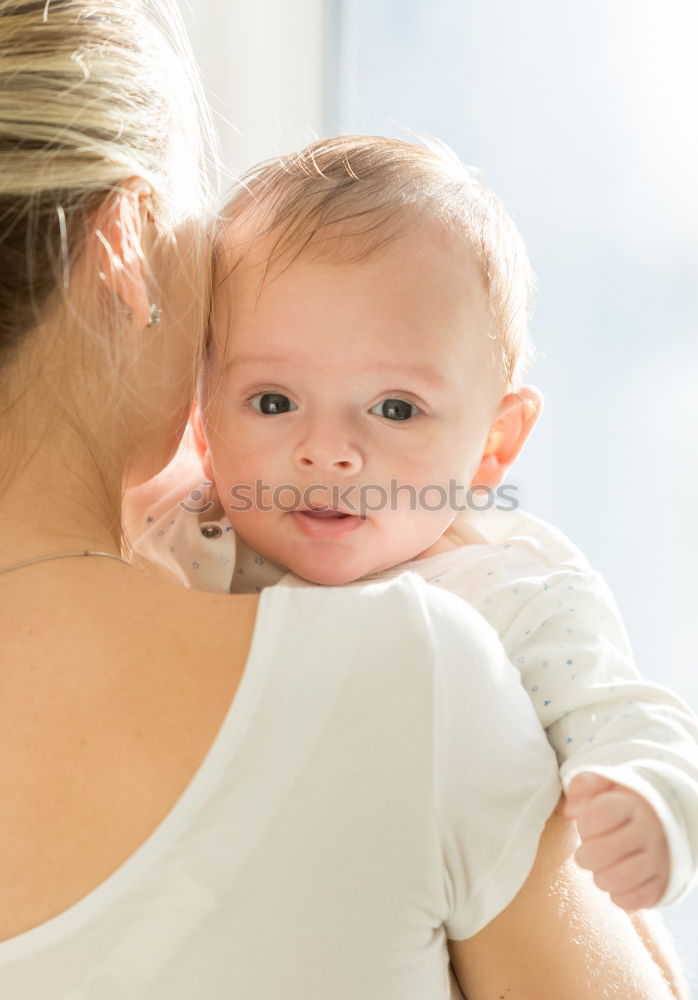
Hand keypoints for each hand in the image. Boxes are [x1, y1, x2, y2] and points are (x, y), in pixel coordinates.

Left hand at [564, 773, 669, 910]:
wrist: (662, 825)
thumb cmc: (621, 806)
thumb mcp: (605, 786)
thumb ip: (583, 786)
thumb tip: (571, 810)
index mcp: (632, 804)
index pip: (598, 814)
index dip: (584, 825)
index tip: (586, 826)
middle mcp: (649, 831)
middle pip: (602, 851)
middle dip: (585, 855)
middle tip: (586, 853)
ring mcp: (658, 860)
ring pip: (618, 878)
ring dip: (600, 877)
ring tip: (600, 869)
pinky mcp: (663, 885)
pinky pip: (632, 900)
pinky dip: (618, 895)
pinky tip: (616, 882)